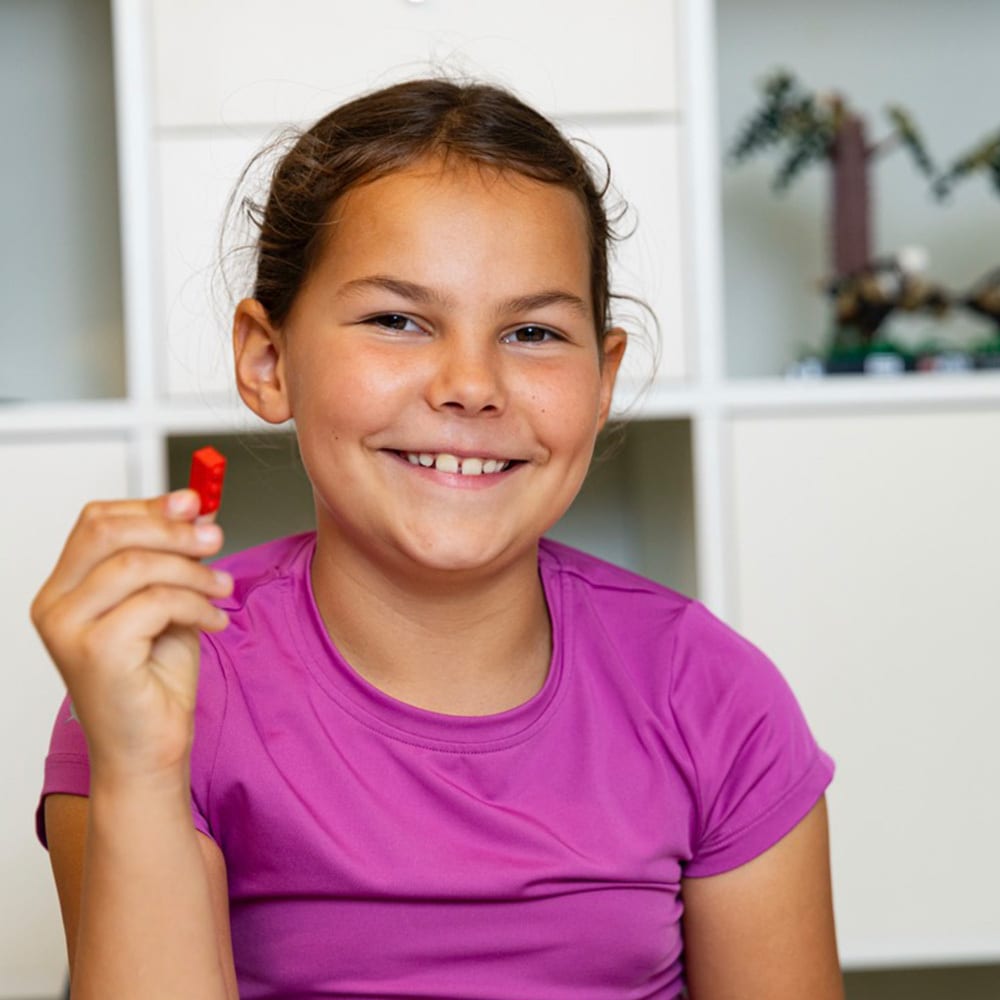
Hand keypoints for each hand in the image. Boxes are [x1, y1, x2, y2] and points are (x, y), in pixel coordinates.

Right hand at [31, 490, 232, 782]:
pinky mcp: (95, 652)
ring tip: (221, 590)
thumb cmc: (153, 681)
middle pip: (109, 531)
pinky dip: (196, 605)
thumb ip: (172, 558)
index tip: (195, 504)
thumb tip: (196, 509)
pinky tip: (212, 621)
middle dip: (172, 528)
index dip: (151, 506)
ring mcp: (68, 629)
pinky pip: (155, 602)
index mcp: (66, 588)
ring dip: (194, 571)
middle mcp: (55, 605)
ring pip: (136, 564)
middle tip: (214, 539)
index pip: (97, 521)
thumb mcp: (168, 602)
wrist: (148, 750)